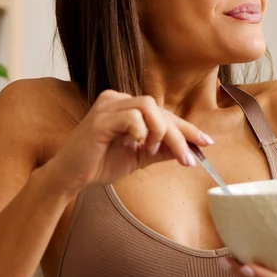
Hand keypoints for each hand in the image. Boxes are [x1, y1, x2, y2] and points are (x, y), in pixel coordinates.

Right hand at [43, 90, 212, 194]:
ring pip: (149, 107)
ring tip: (152, 151)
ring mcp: (107, 106)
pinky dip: (140, 132)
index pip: (163, 113)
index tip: (206, 143)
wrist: (71, 177)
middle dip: (179, 135)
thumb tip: (190, 150)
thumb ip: (162, 150)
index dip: (186, 128)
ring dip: (160, 131)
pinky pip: (132, 117)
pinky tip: (133, 146)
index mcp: (126, 106)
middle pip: (160, 109)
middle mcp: (116, 99)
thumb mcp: (140, 157)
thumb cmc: (100, 164)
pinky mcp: (100, 118)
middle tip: (188, 159)